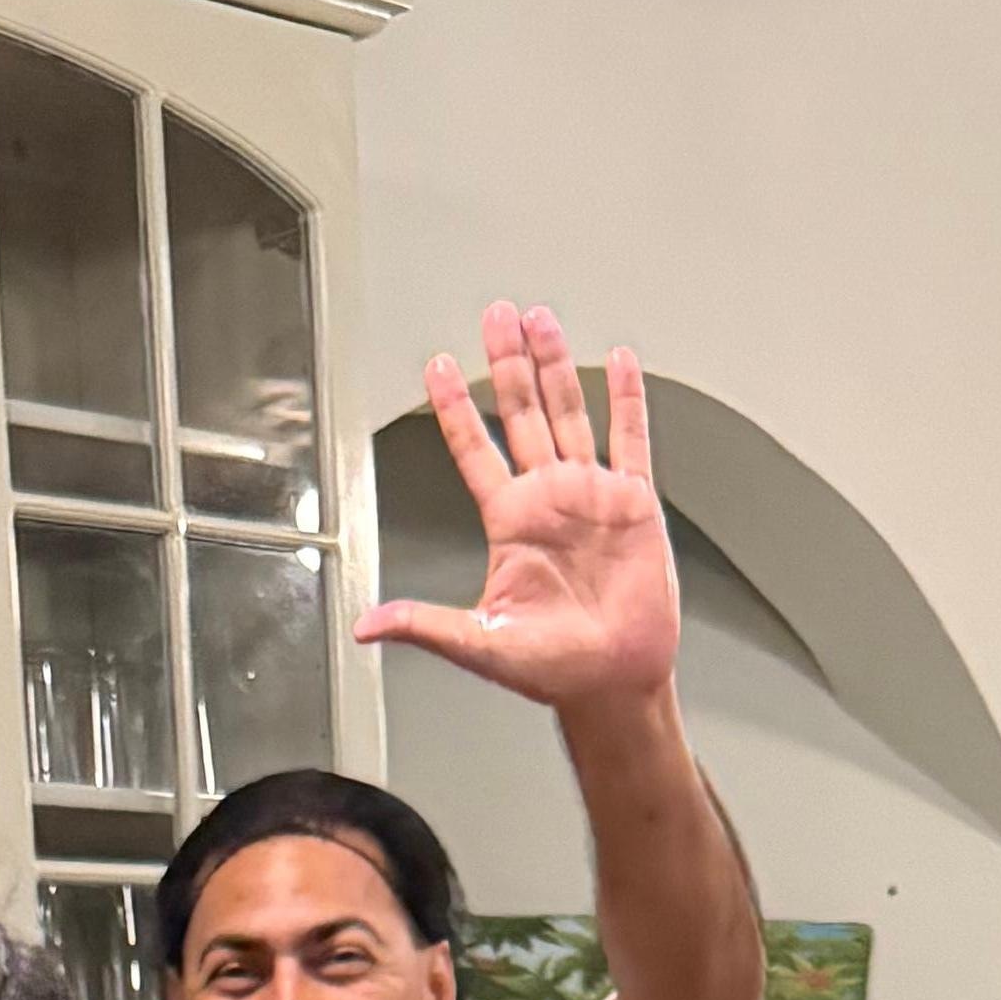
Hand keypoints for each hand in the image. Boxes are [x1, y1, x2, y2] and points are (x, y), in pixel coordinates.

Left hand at [361, 300, 681, 718]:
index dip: (455, 407)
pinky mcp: (633, 504)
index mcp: (509, 522)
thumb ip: (423, 625)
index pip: (474, 450)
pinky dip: (627, 400)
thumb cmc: (552, 669)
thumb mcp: (478, 644)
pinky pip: (631, 440)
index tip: (439, 366)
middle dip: (508, 363)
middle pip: (521, 414)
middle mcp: (548, 498)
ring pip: (570, 413)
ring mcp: (591, 495)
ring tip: (541, 321)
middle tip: (496, 316)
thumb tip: (367, 627)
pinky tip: (617, 363)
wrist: (612, 683)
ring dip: (555, 367)